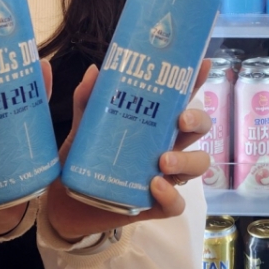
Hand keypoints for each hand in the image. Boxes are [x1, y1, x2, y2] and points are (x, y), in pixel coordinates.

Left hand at [44, 60, 212, 243]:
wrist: (65, 202)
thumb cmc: (82, 159)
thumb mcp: (83, 128)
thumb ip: (87, 101)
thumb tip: (95, 71)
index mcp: (153, 123)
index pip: (181, 98)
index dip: (195, 81)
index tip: (203, 64)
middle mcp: (165, 146)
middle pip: (198, 130)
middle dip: (197, 120)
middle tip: (181, 120)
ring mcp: (164, 176)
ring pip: (197, 165)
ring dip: (186, 160)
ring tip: (163, 161)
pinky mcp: (155, 204)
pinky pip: (176, 204)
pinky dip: (171, 195)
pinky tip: (156, 186)